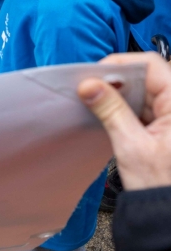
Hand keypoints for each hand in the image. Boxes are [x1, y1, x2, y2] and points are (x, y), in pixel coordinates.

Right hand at [78, 53, 170, 190]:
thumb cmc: (161, 185)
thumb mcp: (131, 146)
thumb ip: (110, 111)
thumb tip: (89, 85)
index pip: (151, 65)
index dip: (121, 65)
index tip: (94, 76)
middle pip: (148, 75)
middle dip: (118, 81)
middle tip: (90, 91)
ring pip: (146, 90)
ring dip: (121, 95)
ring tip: (98, 105)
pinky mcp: (169, 126)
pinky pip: (147, 106)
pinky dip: (128, 108)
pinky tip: (111, 116)